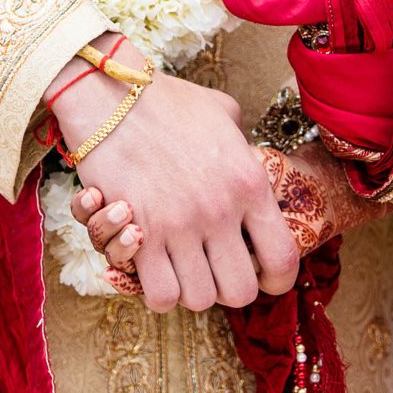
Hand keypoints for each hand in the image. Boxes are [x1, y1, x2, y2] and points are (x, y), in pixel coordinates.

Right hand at [47, 34, 297, 312]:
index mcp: (250, 184)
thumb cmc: (167, 101)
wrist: (110, 94)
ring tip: (183, 269)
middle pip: (240, 292)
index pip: (282, 259)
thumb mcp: (223, 114)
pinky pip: (160, 295)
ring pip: (199, 299)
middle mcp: (220, 211)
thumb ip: (241, 144)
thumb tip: (246, 154)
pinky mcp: (140, 235)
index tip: (264, 278)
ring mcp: (180, 226)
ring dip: (192, 290)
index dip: (276, 281)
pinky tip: (156, 269)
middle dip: (228, 290)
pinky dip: (159, 291)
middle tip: (214, 272)